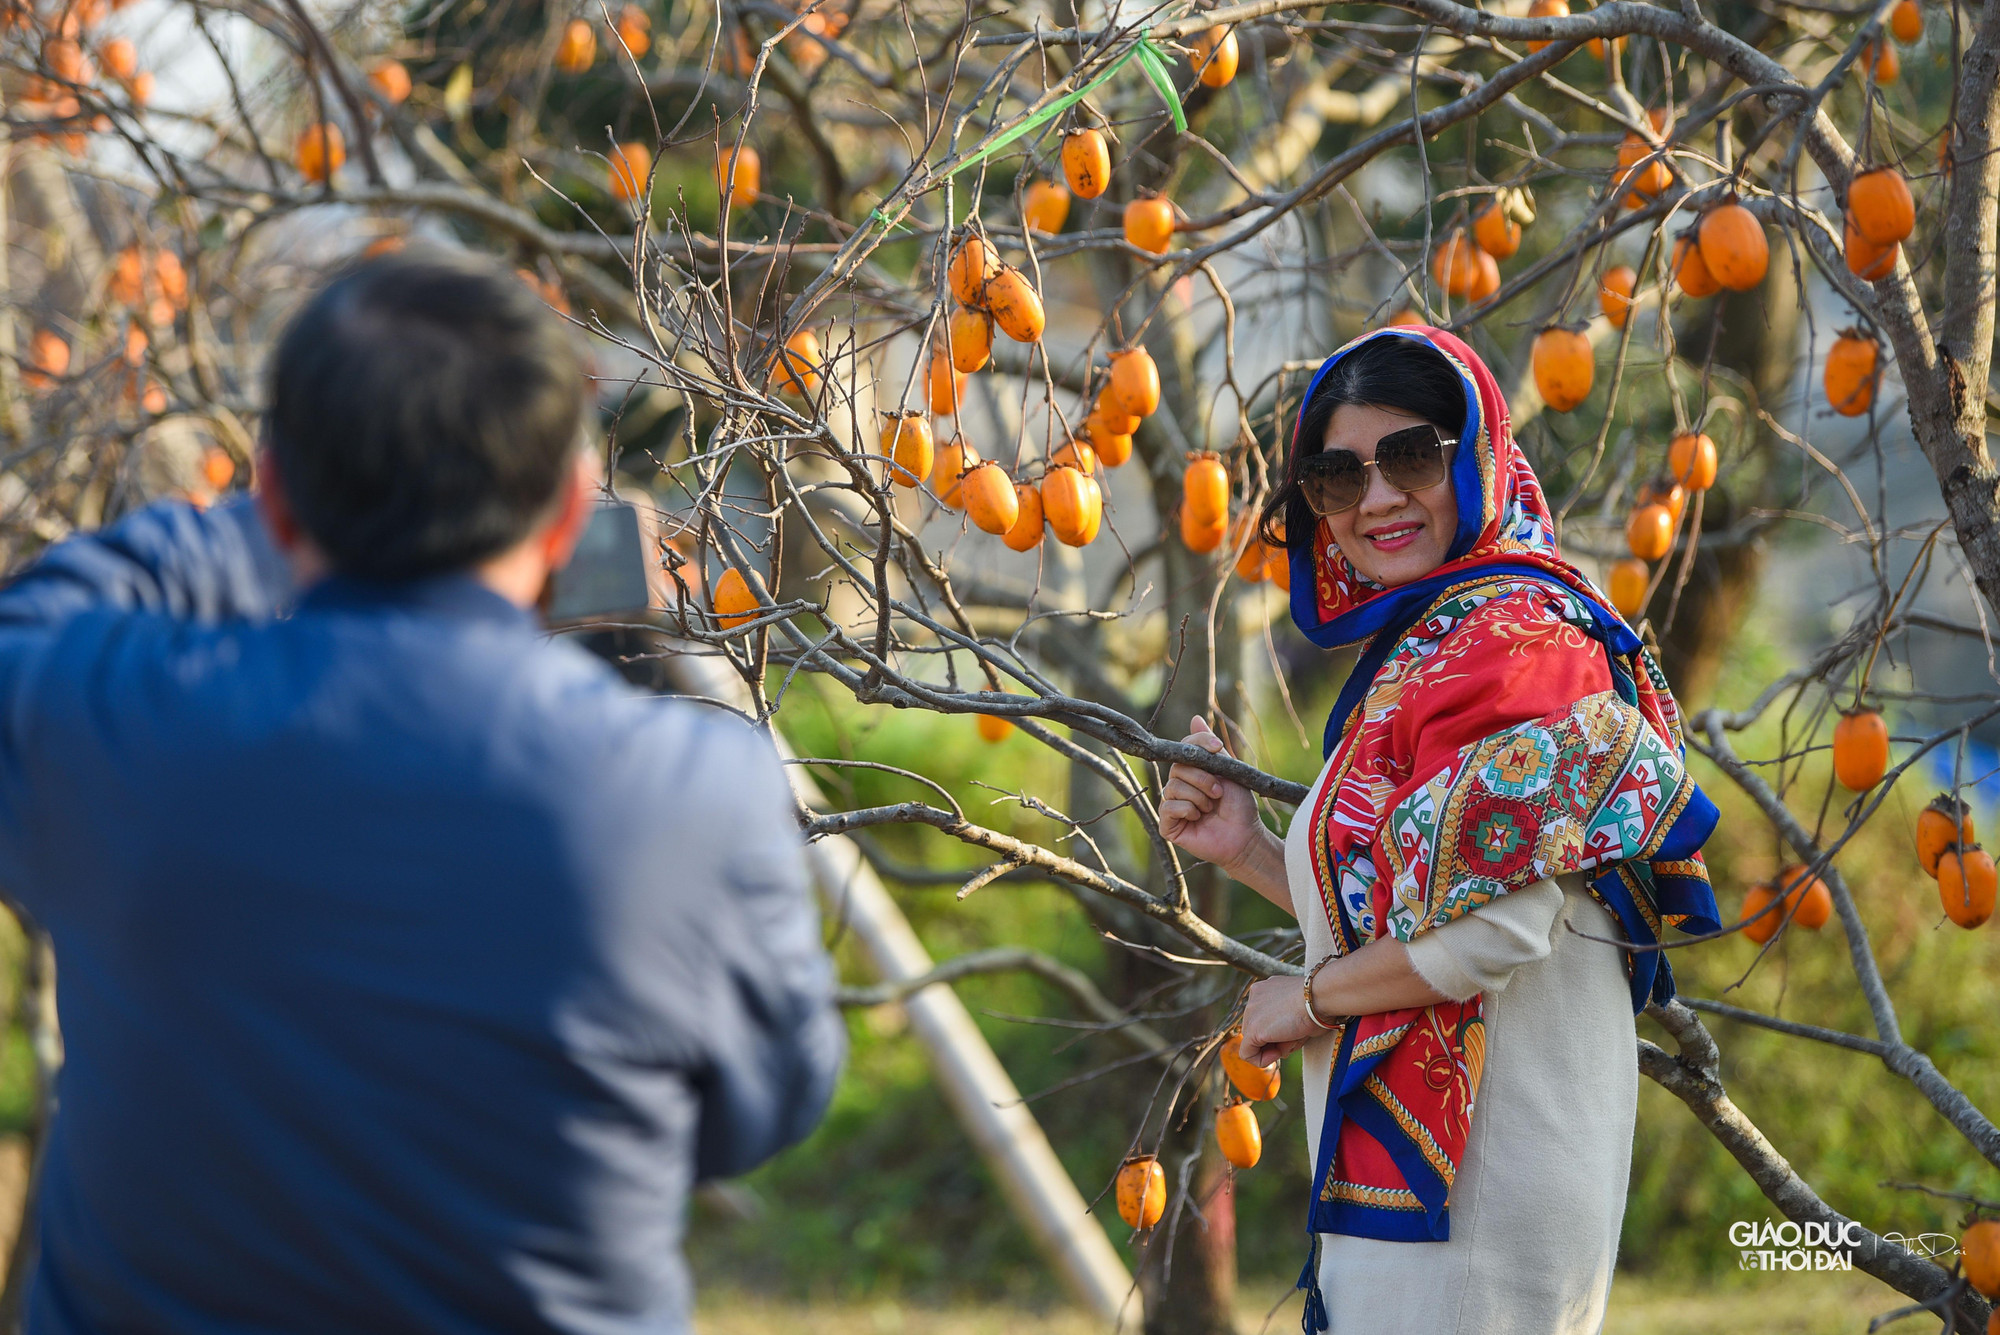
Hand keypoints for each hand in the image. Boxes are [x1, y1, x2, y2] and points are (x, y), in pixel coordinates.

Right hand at [1160, 716, 1265, 875]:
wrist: (1246, 837)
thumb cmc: (1240, 806)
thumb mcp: (1229, 771)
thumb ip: (1211, 748)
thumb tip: (1195, 718)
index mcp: (1192, 772)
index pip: (1184, 747)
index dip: (1199, 744)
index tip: (1217, 748)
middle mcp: (1179, 786)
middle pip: (1178, 768)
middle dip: (1203, 778)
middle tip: (1219, 792)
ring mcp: (1172, 806)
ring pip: (1173, 788)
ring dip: (1199, 797)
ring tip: (1211, 808)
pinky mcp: (1168, 825)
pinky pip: (1168, 807)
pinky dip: (1188, 810)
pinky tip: (1198, 818)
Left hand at [1240, 974, 1321, 1066]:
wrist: (1319, 998)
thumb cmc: (1320, 1004)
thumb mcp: (1300, 1010)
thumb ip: (1286, 1022)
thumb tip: (1280, 1044)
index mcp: (1266, 989)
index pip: (1265, 1017)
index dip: (1279, 1031)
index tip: (1295, 1032)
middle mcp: (1255, 997)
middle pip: (1259, 1029)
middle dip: (1276, 1040)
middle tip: (1295, 1038)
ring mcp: (1251, 1012)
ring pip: (1254, 1041)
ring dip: (1274, 1048)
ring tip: (1292, 1039)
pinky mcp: (1252, 1030)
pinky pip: (1248, 1054)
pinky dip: (1261, 1060)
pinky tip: (1278, 1054)